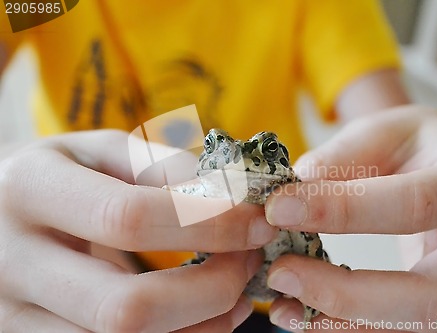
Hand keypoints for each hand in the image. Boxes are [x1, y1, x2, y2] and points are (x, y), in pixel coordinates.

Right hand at [0, 130, 276, 332]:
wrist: (1, 213)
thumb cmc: (62, 175)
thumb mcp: (99, 151)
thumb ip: (159, 165)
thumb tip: (231, 195)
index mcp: (29, 190)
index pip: (127, 218)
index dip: (208, 225)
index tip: (259, 222)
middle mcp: (10, 261)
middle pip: (126, 307)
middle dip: (211, 289)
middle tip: (250, 261)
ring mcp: (14, 317)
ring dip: (203, 324)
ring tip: (237, 289)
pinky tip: (209, 315)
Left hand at [264, 106, 436, 331]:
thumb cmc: (417, 147)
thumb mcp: (384, 132)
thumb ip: (343, 157)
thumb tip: (295, 191)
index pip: (415, 206)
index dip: (344, 211)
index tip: (280, 209)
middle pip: (429, 295)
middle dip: (345, 293)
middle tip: (281, 273)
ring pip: (416, 329)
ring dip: (341, 324)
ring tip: (282, 305)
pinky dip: (348, 330)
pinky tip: (303, 315)